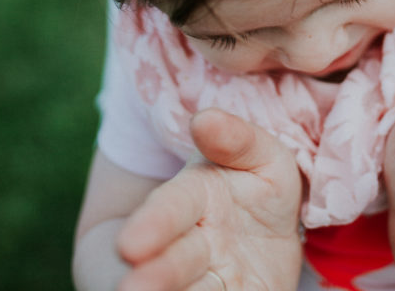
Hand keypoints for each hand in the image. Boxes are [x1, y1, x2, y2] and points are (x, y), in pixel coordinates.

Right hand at [117, 109, 303, 290]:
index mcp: (194, 199)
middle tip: (132, 290)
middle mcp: (192, 247)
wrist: (265, 245)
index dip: (152, 225)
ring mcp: (208, 283)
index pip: (171, 208)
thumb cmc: (258, 193)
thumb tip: (205, 120)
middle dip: (154, 278)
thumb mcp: (262, 159)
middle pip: (172, 264)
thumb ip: (239, 140)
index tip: (129, 245)